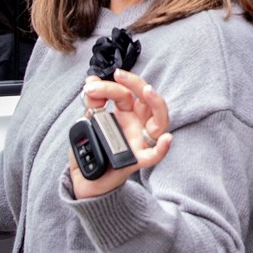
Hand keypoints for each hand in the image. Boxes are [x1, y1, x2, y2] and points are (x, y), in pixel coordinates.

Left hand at [68, 69, 173, 198]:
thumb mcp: (90, 121)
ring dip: (157, 104)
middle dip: (136, 83)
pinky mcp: (137, 160)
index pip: (125, 93)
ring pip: (160, 121)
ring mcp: (140, 141)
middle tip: (119, 75)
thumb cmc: (95, 148)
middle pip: (147, 100)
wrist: (86, 178)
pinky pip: (154, 155)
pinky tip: (166, 139)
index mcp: (127, 113)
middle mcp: (138, 124)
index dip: (107, 87)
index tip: (89, 86)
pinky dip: (162, 148)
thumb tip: (91, 81)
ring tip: (148, 91)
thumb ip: (93, 103)